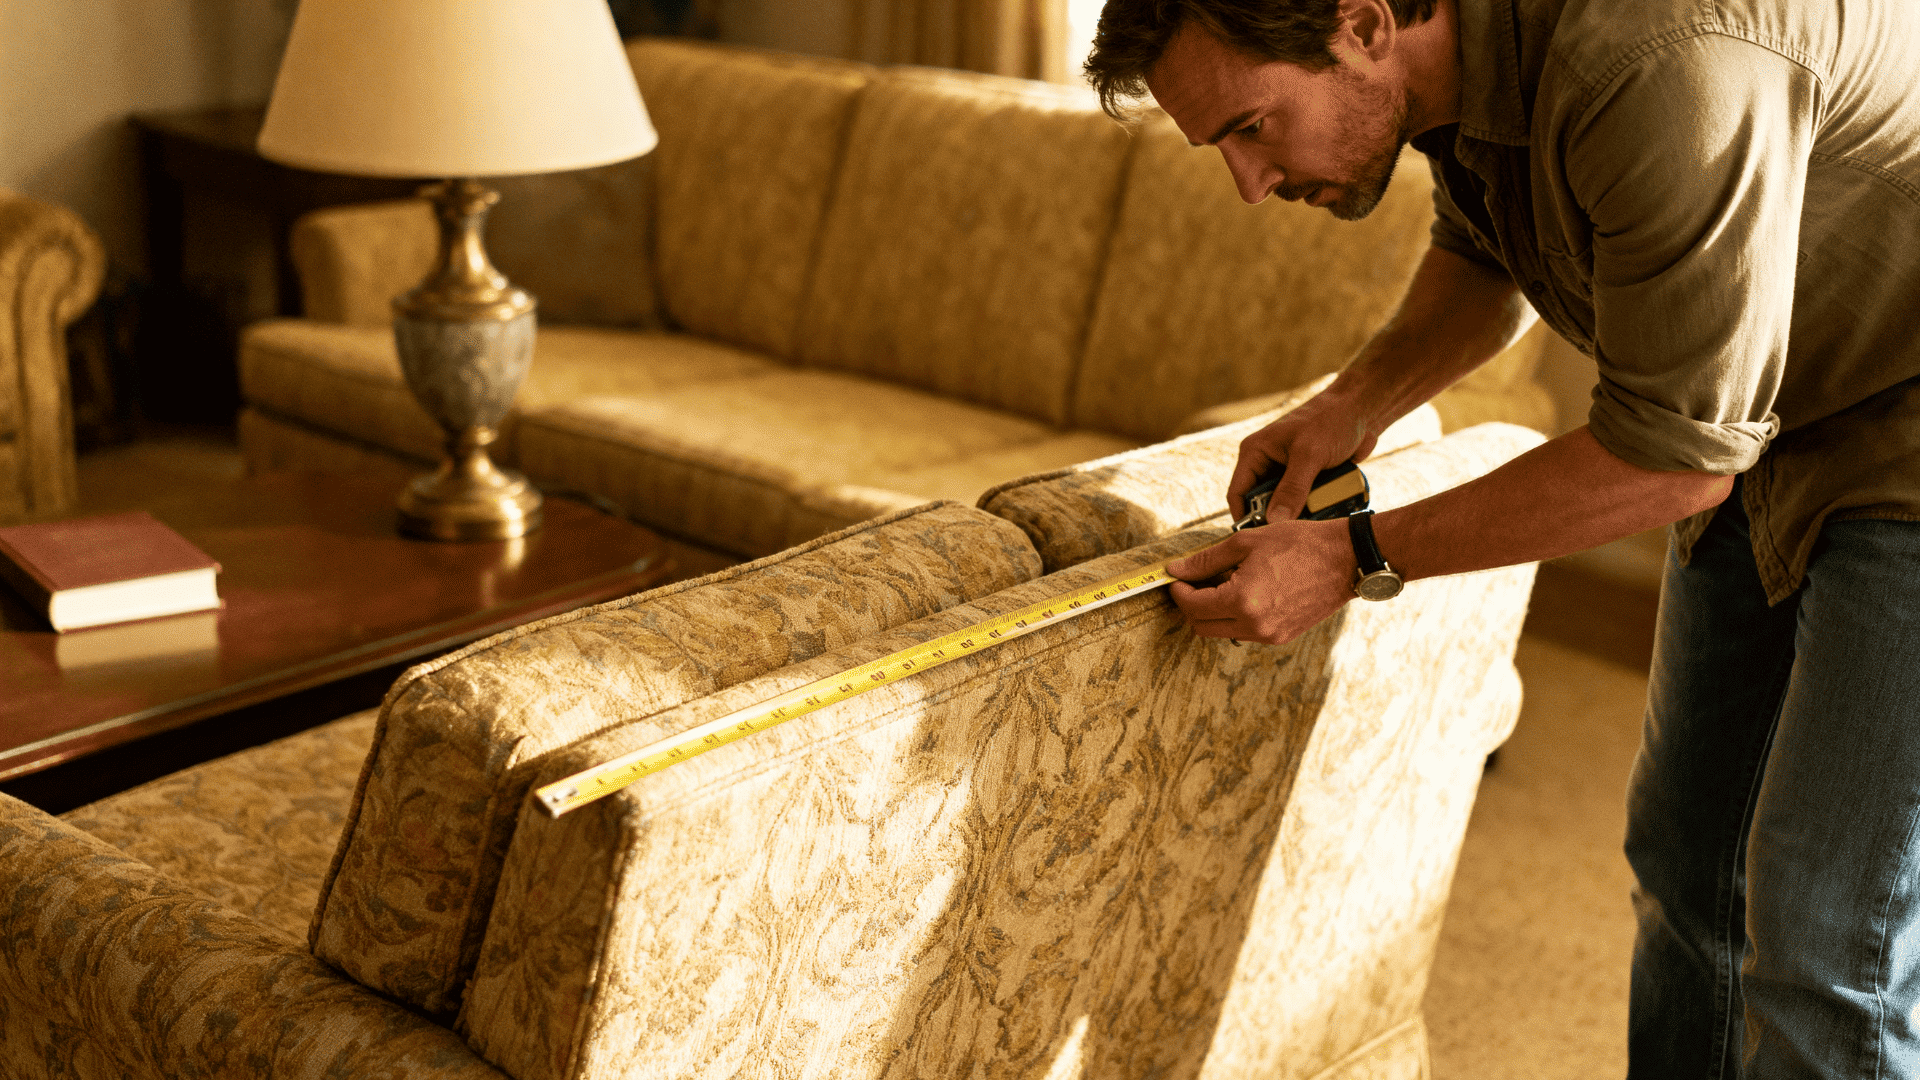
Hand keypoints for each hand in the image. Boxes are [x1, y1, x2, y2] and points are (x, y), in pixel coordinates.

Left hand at [1167, 519, 1355, 644]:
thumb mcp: (1246, 543)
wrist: (1346, 559)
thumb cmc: (1299, 543)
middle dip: (1192, 604)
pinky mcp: (1283, 637)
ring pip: (1223, 631)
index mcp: (1242, 601)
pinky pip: (1246, 632)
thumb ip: (1206, 560)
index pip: (1192, 606)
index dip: (1179, 591)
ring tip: (1227, 581)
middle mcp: (1255, 626)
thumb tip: (1175, 569)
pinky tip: (1248, 591)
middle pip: (1202, 626)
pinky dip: (1237, 616)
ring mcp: (1270, 636)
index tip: (1178, 577)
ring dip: (1215, 611)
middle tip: (1197, 581)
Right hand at [1229, 385, 1380, 521]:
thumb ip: (1292, 488)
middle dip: (1277, 518)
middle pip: (1262, 504)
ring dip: (1300, 515)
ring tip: (1314, 523)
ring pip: (1285, 505)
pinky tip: (1327, 514)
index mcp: (1255, 452)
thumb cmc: (1331, 421)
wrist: (1362, 410)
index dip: (1245, 517)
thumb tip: (1274, 521)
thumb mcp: (1309, 455)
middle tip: (1294, 534)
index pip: (1238, 493)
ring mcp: (1288, 473)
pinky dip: (1314, 509)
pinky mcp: (1307, 479)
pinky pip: (1305, 502)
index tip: (1260, 540)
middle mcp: (1267, 464)